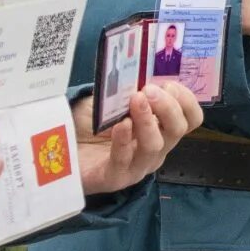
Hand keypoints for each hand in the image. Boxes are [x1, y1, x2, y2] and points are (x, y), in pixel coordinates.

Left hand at [75, 81, 202, 197]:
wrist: (59, 152)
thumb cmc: (89, 125)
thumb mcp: (111, 100)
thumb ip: (127, 89)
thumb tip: (137, 72)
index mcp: (161, 129)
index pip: (190, 118)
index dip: (185, 100)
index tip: (167, 83)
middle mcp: (155, 149)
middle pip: (178, 130)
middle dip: (168, 106)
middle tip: (149, 90)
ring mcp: (137, 166)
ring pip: (155, 146)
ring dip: (148, 121)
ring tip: (136, 101)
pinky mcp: (114, 178)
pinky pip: (124, 161)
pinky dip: (124, 141)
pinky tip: (120, 125)